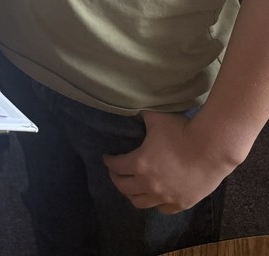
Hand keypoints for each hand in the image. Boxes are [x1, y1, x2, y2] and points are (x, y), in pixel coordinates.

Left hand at [103, 110, 236, 213]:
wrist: (211, 149)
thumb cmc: (182, 131)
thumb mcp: (156, 118)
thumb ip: (141, 115)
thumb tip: (132, 108)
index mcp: (140, 164)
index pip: (116, 166)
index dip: (109, 162)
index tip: (107, 157)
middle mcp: (149, 184)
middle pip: (124, 188)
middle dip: (116, 179)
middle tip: (116, 172)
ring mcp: (165, 197)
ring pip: (140, 203)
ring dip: (132, 194)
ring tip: (131, 187)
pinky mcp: (181, 203)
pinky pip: (162, 209)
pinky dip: (154, 203)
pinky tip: (154, 196)